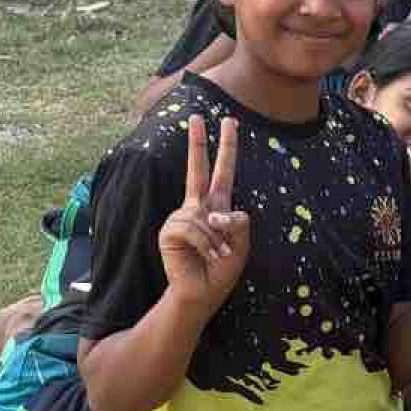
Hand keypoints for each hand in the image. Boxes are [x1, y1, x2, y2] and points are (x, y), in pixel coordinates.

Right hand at [159, 114, 250, 317]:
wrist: (202, 293)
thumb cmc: (221, 269)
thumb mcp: (241, 244)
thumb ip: (237, 222)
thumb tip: (214, 212)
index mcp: (216, 207)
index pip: (222, 172)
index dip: (226, 148)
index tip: (228, 122)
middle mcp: (196, 207)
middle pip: (197, 169)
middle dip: (198, 143)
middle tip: (198, 116)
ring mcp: (181, 217)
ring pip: (203, 215)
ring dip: (216, 239)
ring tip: (218, 255)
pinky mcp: (169, 231)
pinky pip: (192, 228)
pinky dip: (205, 244)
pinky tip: (206, 256)